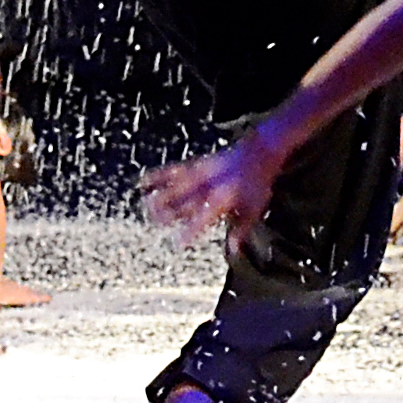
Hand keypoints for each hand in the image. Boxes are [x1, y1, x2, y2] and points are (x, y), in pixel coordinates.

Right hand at [143, 139, 282, 241]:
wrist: (259, 151)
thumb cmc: (258, 183)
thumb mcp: (255, 209)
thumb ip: (241, 230)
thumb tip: (232, 251)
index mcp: (222, 199)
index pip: (202, 218)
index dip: (189, 231)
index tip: (177, 244)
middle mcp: (208, 185)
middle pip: (185, 201)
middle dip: (171, 213)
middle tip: (156, 224)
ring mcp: (201, 173)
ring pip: (176, 185)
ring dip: (161, 196)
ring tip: (146, 206)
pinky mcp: (197, 164)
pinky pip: (174, 170)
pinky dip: (158, 175)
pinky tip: (143, 181)